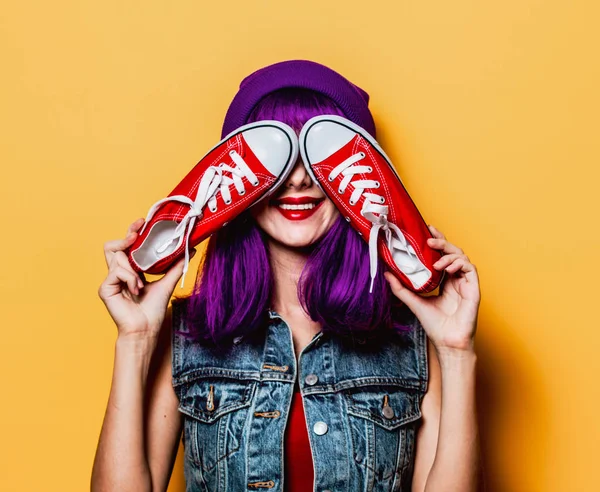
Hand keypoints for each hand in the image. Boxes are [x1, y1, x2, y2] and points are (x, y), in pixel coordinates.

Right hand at [97, 217, 195, 338]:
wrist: (146, 328)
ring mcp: (110, 280)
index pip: (128, 245)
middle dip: (125, 236)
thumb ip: (176, 265)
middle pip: (113, 245)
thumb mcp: (168, 282)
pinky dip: (130, 279)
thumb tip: (190, 248)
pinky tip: (136, 290)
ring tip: (141, 282)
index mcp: (131, 269)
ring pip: (116, 256)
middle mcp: (118, 272)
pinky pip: (116, 272)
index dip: (133, 231)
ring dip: (132, 267)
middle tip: (136, 233)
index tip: (142, 222)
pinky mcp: (105, 288)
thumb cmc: (153, 309)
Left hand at [384, 224, 480, 354]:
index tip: (427, 230)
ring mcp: (466, 283)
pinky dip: (458, 264)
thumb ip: (401, 288)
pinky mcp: (474, 289)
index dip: (437, 241)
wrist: (446, 341)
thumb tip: (386, 274)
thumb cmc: (433, 325)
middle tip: (429, 239)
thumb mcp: (413, 301)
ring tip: (435, 259)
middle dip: (442, 242)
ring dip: (448, 254)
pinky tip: (446, 268)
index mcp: (444, 280)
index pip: (442, 255)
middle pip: (452, 252)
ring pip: (462, 257)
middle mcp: (456, 279)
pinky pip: (470, 268)